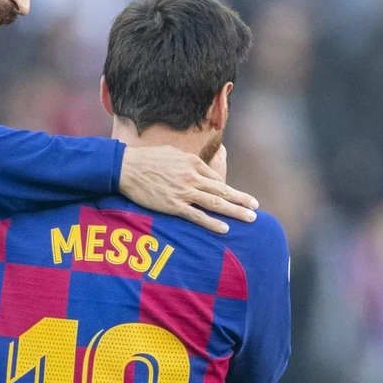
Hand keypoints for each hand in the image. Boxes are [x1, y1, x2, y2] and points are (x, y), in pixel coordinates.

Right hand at [119, 146, 256, 232]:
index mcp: (193, 163)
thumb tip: (196, 166)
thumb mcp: (172, 152)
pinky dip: (211, 223)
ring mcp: (184, 192)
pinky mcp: (173, 205)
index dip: (228, 189)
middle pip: (222, 190)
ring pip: (215, 202)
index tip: (239, 197)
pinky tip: (224, 229)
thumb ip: (187, 161)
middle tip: (256, 207)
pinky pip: (197, 216)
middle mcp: (192, 177)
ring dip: (234, 211)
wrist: (126, 167)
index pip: (216, 178)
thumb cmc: (147, 158)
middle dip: (241, 199)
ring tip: (249, 218)